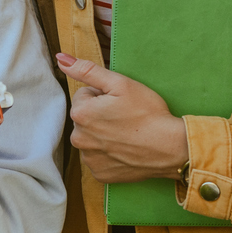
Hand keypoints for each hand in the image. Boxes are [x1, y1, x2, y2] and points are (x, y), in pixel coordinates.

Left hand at [57, 53, 188, 183]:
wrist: (170, 147)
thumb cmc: (147, 113)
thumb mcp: (120, 83)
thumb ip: (87, 70)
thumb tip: (61, 59)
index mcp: (80, 114)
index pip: (85, 96)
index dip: (104, 96)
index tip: (120, 103)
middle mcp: (78, 139)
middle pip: (86, 118)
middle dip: (101, 115)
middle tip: (125, 118)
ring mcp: (89, 159)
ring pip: (91, 138)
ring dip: (104, 135)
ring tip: (127, 134)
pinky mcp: (100, 174)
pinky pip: (99, 158)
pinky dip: (110, 154)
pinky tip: (126, 150)